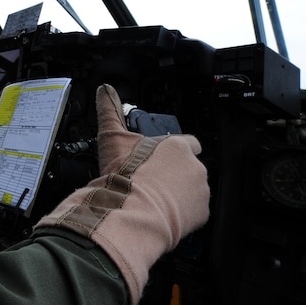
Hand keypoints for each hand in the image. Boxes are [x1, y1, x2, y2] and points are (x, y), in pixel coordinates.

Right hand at [34, 84, 209, 304]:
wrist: (130, 210)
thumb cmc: (123, 174)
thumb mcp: (112, 137)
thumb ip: (109, 111)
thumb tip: (104, 90)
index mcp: (176, 145)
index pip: (187, 142)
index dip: (172, 152)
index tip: (160, 160)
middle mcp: (194, 164)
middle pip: (188, 167)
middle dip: (174, 175)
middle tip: (151, 183)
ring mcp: (200, 189)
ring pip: (193, 189)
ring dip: (179, 194)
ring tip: (156, 201)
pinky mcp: (201, 212)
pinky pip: (195, 211)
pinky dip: (183, 214)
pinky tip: (162, 213)